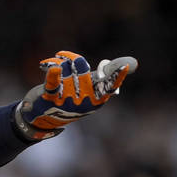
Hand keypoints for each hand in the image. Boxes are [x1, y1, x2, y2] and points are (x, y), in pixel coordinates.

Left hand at [14, 51, 136, 141]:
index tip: (124, 67)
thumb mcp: (91, 90)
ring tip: (53, 64)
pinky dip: (52, 73)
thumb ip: (107, 75)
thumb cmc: (71, 99)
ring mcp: (67, 100)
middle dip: (73, 59)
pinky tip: (50, 67)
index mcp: (97, 98)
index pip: (109, 85)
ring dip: (58, 61)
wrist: (43, 119)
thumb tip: (133, 62)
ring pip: (65, 68)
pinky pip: (52, 83)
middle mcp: (83, 100)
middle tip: (64, 57)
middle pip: (81, 67)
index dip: (117, 75)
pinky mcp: (49, 98)